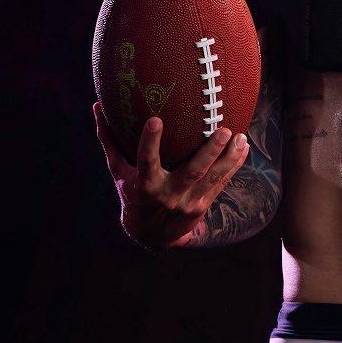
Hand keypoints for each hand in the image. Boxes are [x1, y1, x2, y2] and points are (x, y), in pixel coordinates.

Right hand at [93, 102, 250, 249]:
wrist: (150, 235)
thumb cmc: (132, 194)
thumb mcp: (119, 172)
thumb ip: (110, 141)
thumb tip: (96, 107)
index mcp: (145, 185)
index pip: (146, 161)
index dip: (150, 142)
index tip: (155, 119)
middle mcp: (168, 194)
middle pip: (192, 172)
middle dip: (209, 152)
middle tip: (224, 130)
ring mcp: (188, 202)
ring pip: (213, 179)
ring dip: (229, 158)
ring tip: (241, 137)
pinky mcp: (202, 206)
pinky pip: (221, 184)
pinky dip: (234, 165)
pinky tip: (244, 148)